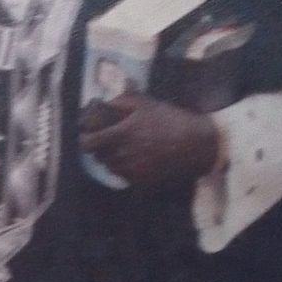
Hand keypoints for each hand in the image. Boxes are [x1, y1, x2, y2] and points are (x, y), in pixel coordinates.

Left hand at [79, 93, 218, 186]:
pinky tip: (133, 158)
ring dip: (110, 158)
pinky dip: (123, 168)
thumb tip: (104, 102)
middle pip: (97, 156)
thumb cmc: (170, 119)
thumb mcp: (146, 103)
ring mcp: (132, 169)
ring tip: (121, 148)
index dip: (85, 139)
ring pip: (109, 167)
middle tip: (106, 139)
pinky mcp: (141, 180)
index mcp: (121, 134)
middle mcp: (123, 154)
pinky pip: (123, 176)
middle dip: (99, 147)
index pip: (88, 143)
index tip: (87, 134)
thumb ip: (121, 101)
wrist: (196, 143)